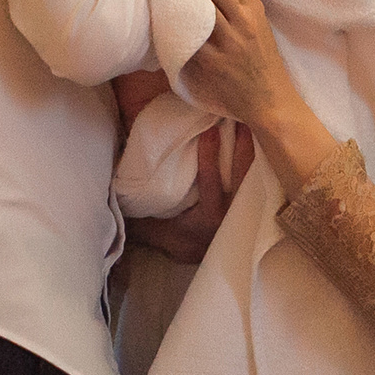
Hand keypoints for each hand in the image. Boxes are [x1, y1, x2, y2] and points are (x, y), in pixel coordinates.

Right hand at [127, 122, 254, 263]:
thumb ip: (138, 211)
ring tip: (252, 122)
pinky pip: (260, 180)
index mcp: (210, 218)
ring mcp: (246, 209)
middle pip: (243, 176)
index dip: (210, 157)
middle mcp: (232, 213)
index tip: (210, 131)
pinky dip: (260, 161)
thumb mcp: (154, 227)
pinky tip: (261, 139)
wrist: (197, 255)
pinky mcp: (253, 205)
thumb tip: (114, 190)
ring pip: (255, 177)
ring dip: (254, 151)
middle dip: (243, 148)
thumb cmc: (174, 236)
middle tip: (240, 118)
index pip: (211, 184)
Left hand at [161, 0, 294, 124]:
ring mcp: (230, 43)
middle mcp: (244, 23)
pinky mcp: (216, 63)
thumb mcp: (256, 30)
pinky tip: (160, 11)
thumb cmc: (260, 66)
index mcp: (253, 11)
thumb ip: (235, 10)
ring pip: (204, 6)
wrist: (272, 103)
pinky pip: (192, 39)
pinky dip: (176, 23)